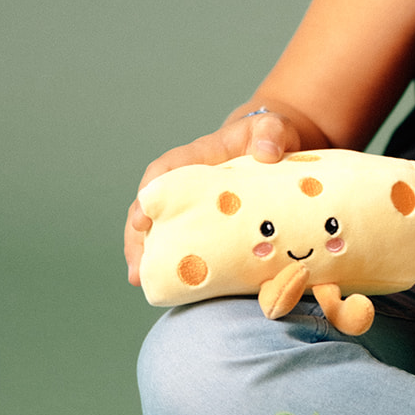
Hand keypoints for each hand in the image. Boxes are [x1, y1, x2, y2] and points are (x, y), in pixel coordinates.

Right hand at [124, 110, 302, 285]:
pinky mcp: (206, 224)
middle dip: (137, 238)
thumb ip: (270, 133)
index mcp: (198, 157)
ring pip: (160, 229)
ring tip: (143, 282)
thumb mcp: (272, 128)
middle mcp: (187, 182)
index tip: (142, 219)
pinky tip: (172, 287)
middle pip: (150, 208)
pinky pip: (184, 243)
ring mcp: (193, 205)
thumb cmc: (269, 137)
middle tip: (136, 270)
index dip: (148, 194)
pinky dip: (176, 263)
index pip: (163, 171)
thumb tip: (267, 152)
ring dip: (148, 255)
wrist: (277, 150)